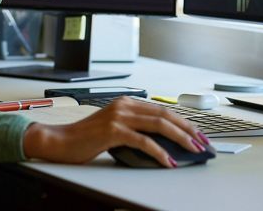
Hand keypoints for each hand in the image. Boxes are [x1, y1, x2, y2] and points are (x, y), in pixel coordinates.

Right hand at [22, 96, 207, 167]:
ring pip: (159, 125)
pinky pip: (144, 141)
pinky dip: (160, 152)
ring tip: (193, 151)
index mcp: (125, 102)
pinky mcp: (113, 130)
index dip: (183, 122)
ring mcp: (118, 116)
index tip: (197, 134)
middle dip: (188, 129)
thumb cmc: (85, 138)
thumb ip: (134, 128)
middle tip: (203, 143)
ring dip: (180, 139)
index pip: (162, 110)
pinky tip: (168, 161)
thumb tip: (161, 142)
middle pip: (165, 115)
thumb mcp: (113, 129)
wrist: (59, 141)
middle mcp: (124, 105)